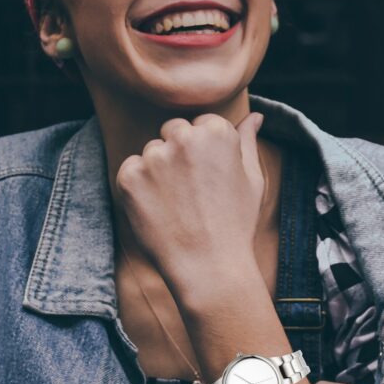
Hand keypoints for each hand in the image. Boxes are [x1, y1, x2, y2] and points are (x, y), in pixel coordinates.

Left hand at [114, 111, 265, 296]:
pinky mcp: (129, 177)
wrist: (209, 267)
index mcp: (216, 131)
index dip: (202, 155)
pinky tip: (159, 213)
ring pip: (151, 152)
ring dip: (158, 172)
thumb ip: (247, 143)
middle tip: (191, 196)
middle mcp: (184, 136)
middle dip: (178, 156)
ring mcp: (154, 156)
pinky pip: (130, 172)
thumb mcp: (252, 181)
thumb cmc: (236, 226)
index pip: (199, 125)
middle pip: (172, 132)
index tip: (207, 182)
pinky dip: (139, 190)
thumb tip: (254, 116)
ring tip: (177, 208)